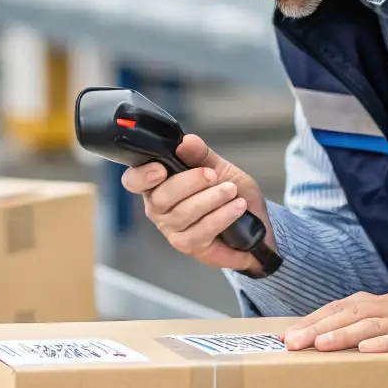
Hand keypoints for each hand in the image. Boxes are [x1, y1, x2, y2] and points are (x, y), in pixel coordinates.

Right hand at [122, 133, 275, 274]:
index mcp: (158, 183)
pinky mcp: (187, 245)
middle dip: (190, 182)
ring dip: (211, 199)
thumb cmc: (231, 194)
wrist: (254, 221)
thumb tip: (185, 142)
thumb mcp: (220, 168)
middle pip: (160, 197)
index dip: (142, 175)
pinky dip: (221, 217)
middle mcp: (158, 207)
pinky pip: (199, 232)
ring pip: (181, 214)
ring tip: (231, 191)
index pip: (133, 180)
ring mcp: (171, 228)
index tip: (161, 169)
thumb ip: (202, 155)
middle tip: (213, 175)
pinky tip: (236, 208)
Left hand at [281, 290, 387, 387]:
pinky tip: (365, 351)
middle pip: (351, 311)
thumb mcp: (387, 342)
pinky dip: (383, 344)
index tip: (288, 334)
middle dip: (319, 327)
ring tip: (319, 345)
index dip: (314, 319)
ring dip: (343, 334)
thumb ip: (361, 342)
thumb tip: (320, 353)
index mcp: (383, 303)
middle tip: (293, 342)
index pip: (341, 307)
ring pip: (372, 323)